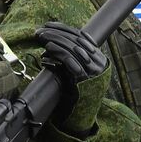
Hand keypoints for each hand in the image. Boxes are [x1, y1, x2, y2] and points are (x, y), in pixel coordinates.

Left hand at [35, 21, 109, 135]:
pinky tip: (48, 48)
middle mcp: (98, 62)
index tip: (49, 25)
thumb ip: (71, 58)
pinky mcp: (83, 77)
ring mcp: (92, 70)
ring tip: (41, 36)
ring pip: (72, 48)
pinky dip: (57, 52)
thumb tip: (53, 43)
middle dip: (56, 33)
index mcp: (99, 58)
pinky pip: (69, 60)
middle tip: (41, 30)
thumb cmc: (77, 94)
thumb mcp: (76, 72)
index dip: (64, 29)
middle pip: (75, 40)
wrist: (82, 116)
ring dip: (54, 40)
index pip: (81, 36)